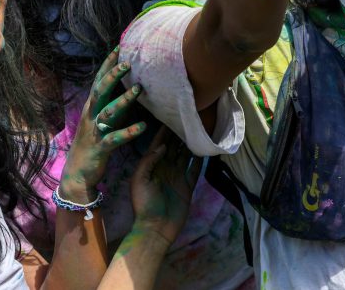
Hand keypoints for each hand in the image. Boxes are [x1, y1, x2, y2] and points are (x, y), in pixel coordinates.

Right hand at [58, 49, 146, 201]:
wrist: (77, 174)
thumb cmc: (92, 145)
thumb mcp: (98, 122)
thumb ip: (110, 106)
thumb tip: (127, 89)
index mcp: (90, 108)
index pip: (98, 80)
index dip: (108, 64)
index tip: (119, 47)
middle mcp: (90, 116)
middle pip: (100, 90)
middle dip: (113, 75)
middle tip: (128, 62)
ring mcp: (93, 131)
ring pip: (108, 111)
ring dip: (124, 99)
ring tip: (139, 89)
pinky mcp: (100, 148)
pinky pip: (115, 138)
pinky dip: (128, 132)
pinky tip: (143, 128)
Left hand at [129, 127, 195, 243]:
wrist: (155, 228)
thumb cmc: (143, 204)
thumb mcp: (140, 179)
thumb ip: (149, 161)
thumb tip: (163, 145)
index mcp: (151, 165)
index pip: (158, 144)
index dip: (163, 132)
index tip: (170, 117)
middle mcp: (164, 168)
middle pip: (173, 147)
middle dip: (178, 134)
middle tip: (187, 119)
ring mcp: (177, 176)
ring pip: (185, 156)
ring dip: (190, 144)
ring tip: (198, 129)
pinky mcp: (187, 186)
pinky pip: (195, 170)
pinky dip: (200, 160)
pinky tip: (205, 149)